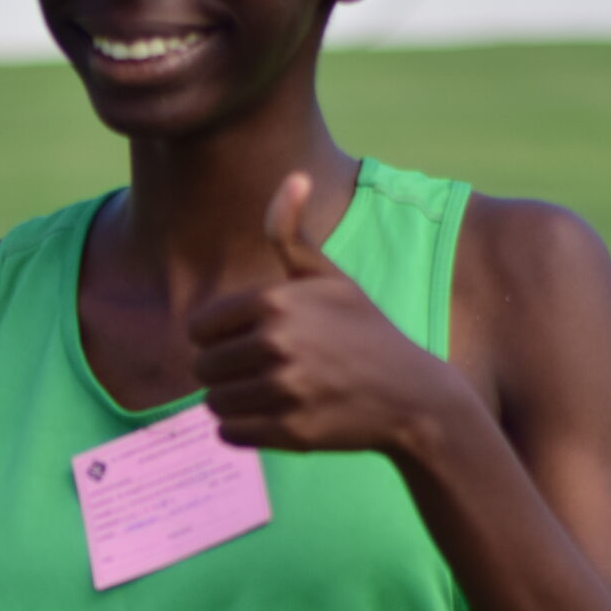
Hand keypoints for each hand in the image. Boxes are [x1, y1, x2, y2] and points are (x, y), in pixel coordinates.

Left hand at [189, 170, 449, 454]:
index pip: (198, 329)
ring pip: (213, 404)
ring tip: (270, 395)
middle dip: (225, 373)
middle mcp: (276, 343)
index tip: (249, 341)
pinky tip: (275, 418)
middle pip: (202, 368)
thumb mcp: (330, 278)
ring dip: (234, 402)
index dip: (218, 338)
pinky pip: (230, 434)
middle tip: (263, 373)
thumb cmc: (365, 332)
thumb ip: (293, 236)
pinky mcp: (291, 432)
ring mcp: (284, 390)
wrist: (412, 395)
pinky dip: (244, 430)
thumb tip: (294, 176)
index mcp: (276, 301)